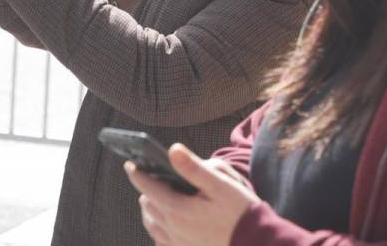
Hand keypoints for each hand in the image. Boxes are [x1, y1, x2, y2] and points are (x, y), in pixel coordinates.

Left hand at [126, 144, 259, 245]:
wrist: (256, 242)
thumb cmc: (240, 210)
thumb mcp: (220, 183)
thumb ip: (193, 167)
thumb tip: (172, 150)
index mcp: (178, 209)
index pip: (148, 188)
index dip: (138, 174)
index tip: (130, 164)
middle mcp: (173, 229)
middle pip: (148, 206)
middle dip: (145, 190)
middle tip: (148, 177)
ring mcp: (178, 243)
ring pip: (152, 225)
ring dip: (149, 209)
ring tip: (152, 197)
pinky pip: (161, 241)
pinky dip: (158, 228)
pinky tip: (165, 222)